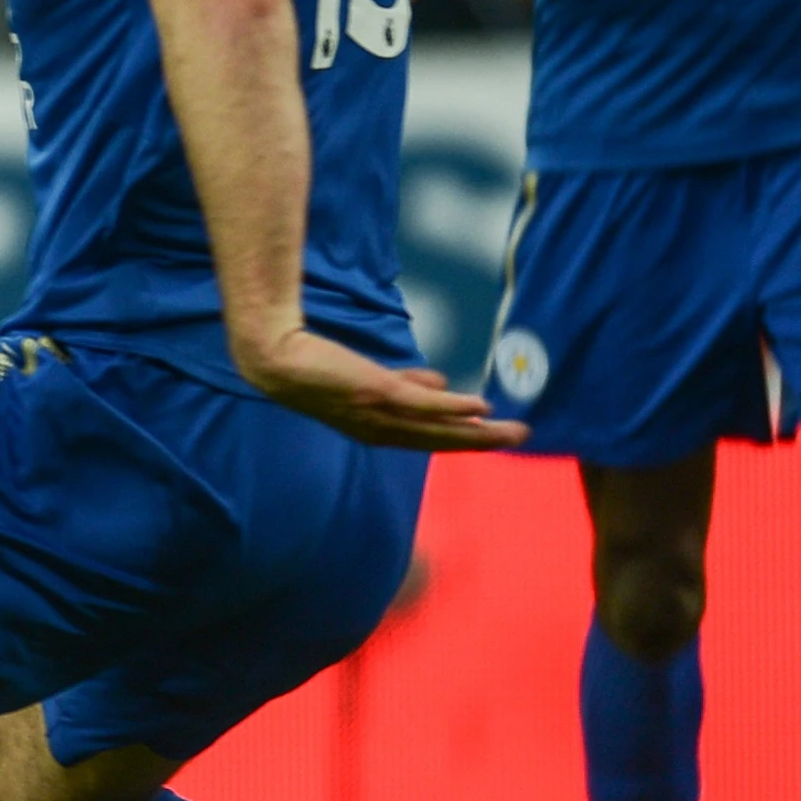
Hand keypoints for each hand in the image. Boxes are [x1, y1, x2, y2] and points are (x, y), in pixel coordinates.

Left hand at [238, 327, 528, 450]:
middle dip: (483, 441)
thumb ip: (405, 384)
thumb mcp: (369, 379)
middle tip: (521, 438)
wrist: (278, 359)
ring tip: (512, 430)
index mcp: (379, 431)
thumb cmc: (319, 367)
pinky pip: (422, 404)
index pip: (430, 440)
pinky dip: (451, 407)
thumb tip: (440, 382)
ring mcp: (379, 414)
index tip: (496, 435)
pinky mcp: (376, 392)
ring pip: (437, 428)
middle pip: (442, 441)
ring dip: (478, 431)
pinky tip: (480, 406)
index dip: (464, 439)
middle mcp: (381, 431)